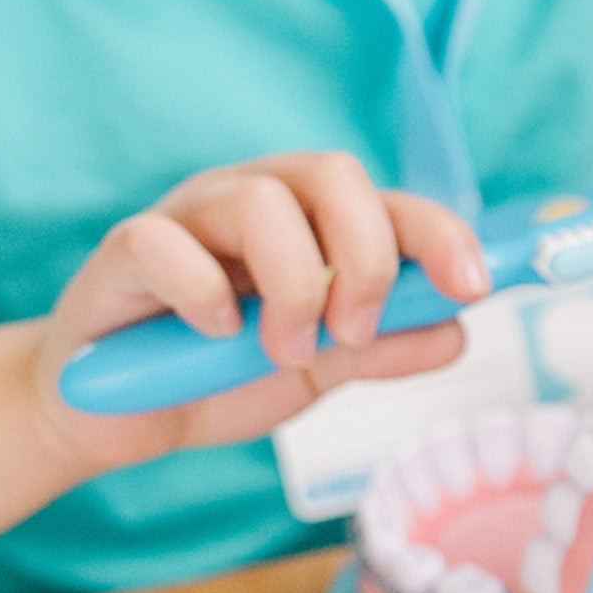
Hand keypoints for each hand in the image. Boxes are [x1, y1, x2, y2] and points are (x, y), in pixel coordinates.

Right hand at [36, 153, 485, 464]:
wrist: (120, 418)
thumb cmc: (216, 376)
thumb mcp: (316, 370)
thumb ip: (380, 349)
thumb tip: (456, 329)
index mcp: (308, 222)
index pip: (387, 201)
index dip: (440, 233)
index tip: (473, 287)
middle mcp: (252, 201)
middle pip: (332, 174)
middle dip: (366, 258)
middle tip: (353, 332)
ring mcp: (187, 218)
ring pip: (259, 200)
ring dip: (294, 286)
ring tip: (283, 351)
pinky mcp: (124, 251)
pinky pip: (166, 244)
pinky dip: (204, 296)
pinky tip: (215, 337)